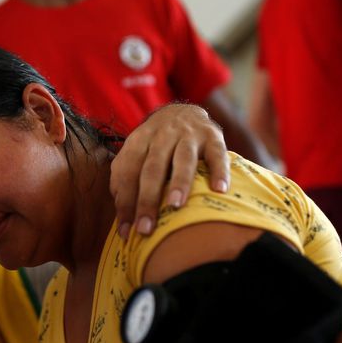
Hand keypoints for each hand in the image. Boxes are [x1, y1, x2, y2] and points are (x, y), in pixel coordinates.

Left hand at [110, 103, 229, 239]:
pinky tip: (219, 190)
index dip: (125, 203)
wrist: (183, 110)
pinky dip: (219, 171)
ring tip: (175, 205)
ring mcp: (188, 135)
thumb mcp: (136, 153)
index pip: (127, 173)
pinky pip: (217, 154)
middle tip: (145, 228)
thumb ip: (124, 179)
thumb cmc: (156, 144)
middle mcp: (161, 136)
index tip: (125, 232)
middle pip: (152, 168)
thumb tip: (121, 215)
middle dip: (147, 200)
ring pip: (182, 159)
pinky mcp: (213, 136)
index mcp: (138, 141)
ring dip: (179, 182)